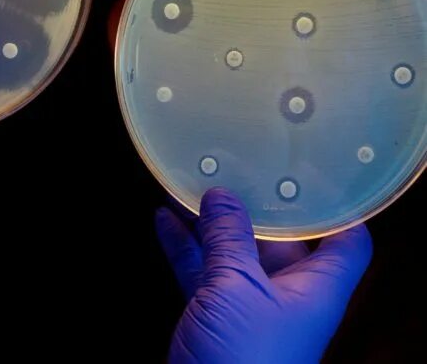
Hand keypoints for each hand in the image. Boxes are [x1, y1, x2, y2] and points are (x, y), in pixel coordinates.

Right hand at [156, 188, 372, 363]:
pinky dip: (184, 246)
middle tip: (231, 166)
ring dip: (208, 221)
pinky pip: (201, 270)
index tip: (315, 171)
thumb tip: (221, 196)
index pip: (346, 241)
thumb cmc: (242, 362)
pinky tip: (164, 221)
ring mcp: (247, 305)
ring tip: (187, 186)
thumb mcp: (237, 290)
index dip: (338, 206)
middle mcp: (284, 294)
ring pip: (231, 250)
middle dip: (252, 204)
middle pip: (277, 238)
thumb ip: (229, 239)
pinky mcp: (214, 316)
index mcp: (313, 290)